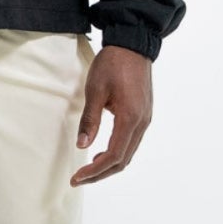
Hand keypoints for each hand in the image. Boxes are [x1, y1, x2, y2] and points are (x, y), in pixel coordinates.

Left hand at [71, 44, 152, 183]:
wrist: (133, 45)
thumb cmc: (113, 64)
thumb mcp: (95, 90)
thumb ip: (90, 120)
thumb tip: (82, 145)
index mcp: (130, 118)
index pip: (113, 156)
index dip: (94, 171)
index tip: (77, 177)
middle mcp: (142, 123)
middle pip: (123, 160)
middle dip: (101, 173)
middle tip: (79, 178)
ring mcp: (145, 119)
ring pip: (128, 153)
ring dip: (109, 165)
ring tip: (88, 169)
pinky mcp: (144, 114)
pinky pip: (131, 142)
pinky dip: (117, 153)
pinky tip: (102, 152)